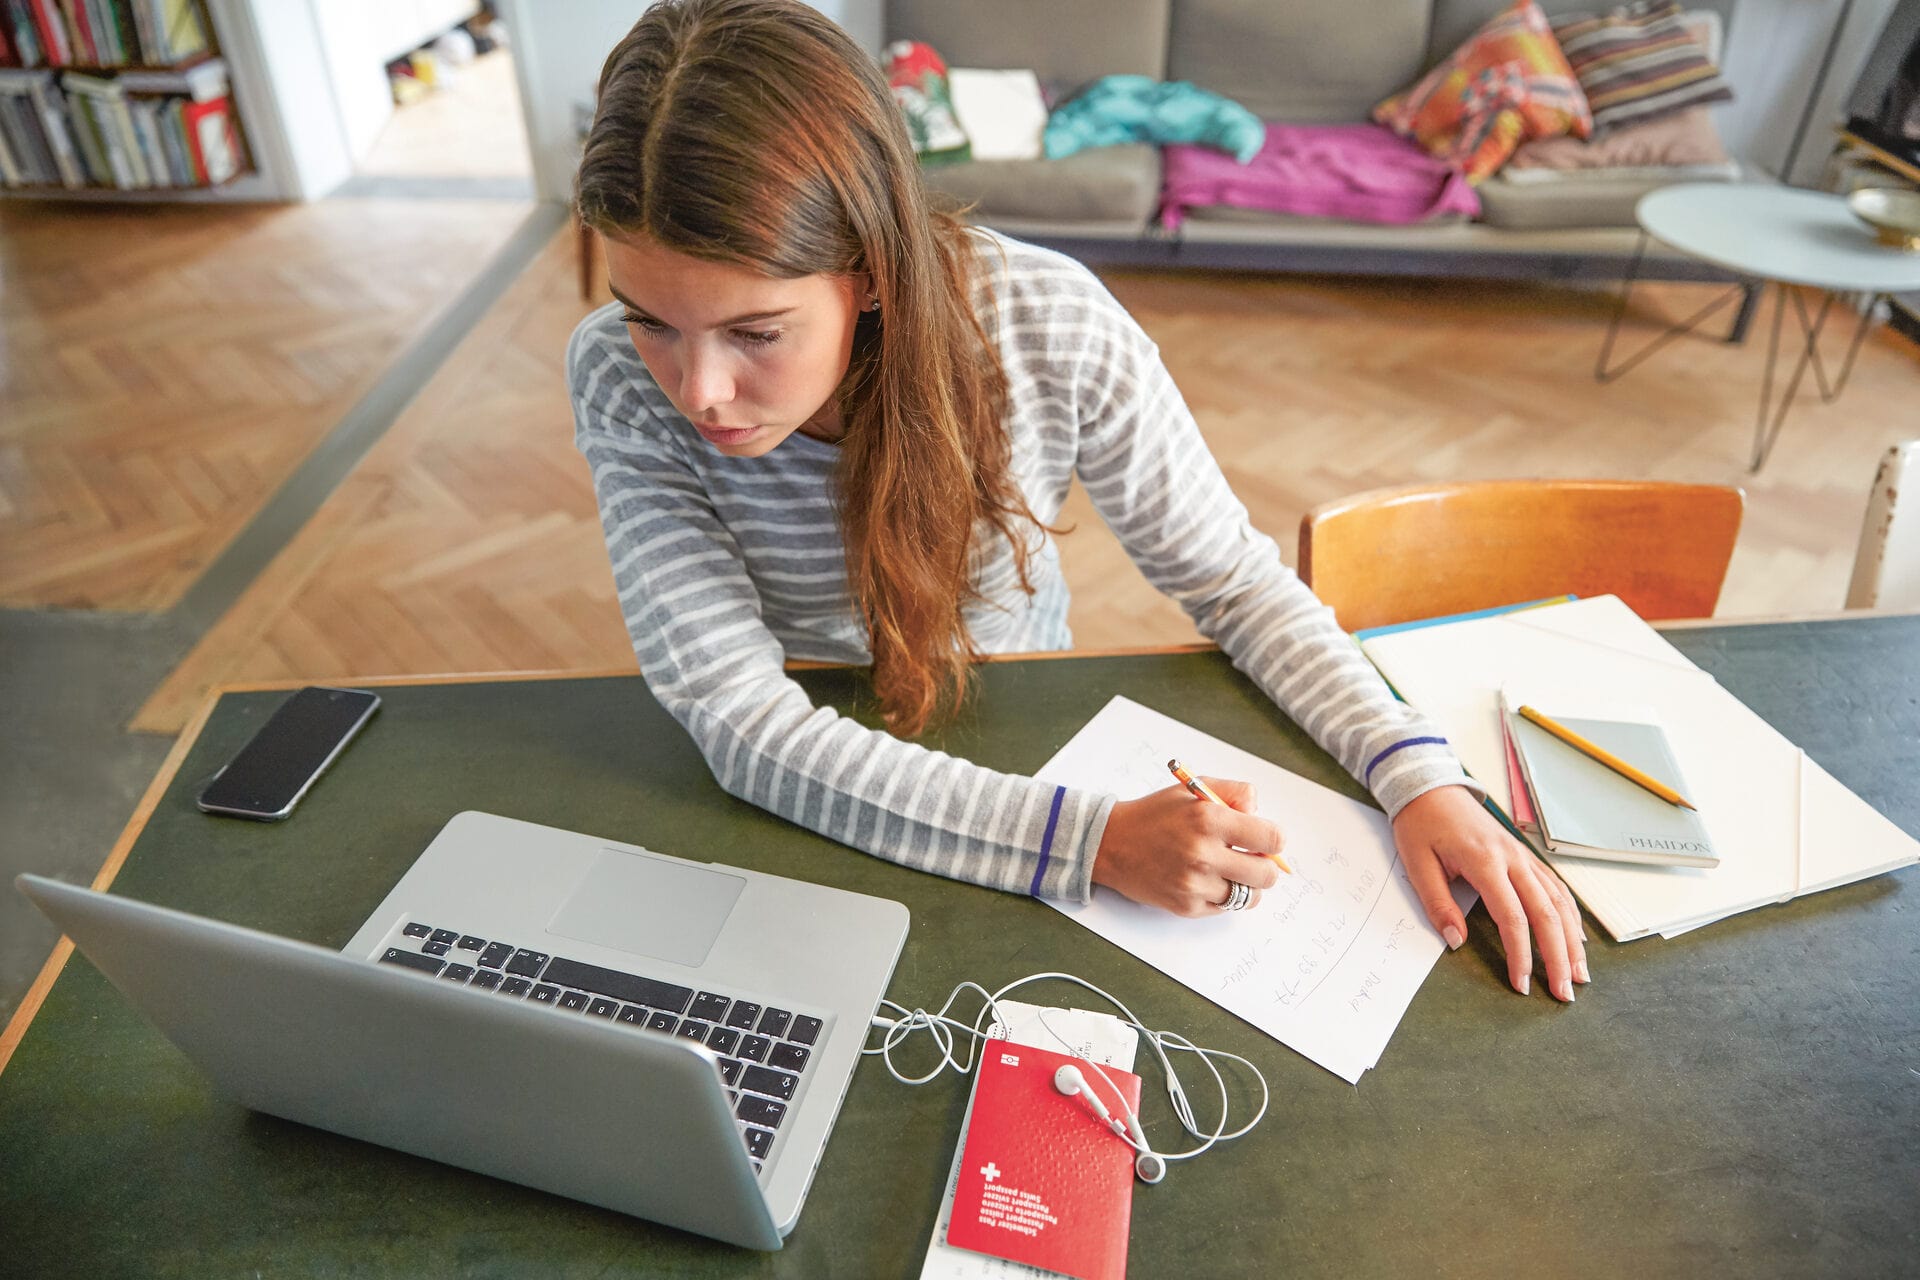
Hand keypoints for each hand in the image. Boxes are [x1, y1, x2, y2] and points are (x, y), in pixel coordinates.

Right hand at [1092, 778, 1284, 916]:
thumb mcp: (1193, 789)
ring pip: (1250, 896)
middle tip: (1250, 858)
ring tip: (1228, 871)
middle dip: (1265, 866)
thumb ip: (1234, 792)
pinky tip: (1207, 881)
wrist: (1111, 844)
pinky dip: (1223, 896)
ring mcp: (1195, 884)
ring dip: (1246, 884)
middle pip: (1266, 875)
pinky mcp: (1186, 906)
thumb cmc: (1154, 815)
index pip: (1271, 838)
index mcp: (1208, 818)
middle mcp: (1203, 853)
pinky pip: (1225, 908)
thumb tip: (1259, 813)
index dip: (1273, 839)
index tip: (1264, 840)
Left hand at [1392, 785, 1589, 1001]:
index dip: (1521, 954)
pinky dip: (1570, 914)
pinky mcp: (1524, 855)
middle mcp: (1512, 858)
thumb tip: (1457, 942)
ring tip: (1580, 974)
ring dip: (1572, 940)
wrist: (1431, 787)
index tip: (1522, 984)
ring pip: (1559, 901)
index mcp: (1485, 861)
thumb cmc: (1420, 825)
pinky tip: (1576, 937)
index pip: (1513, 917)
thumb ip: (1438, 905)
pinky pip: (1555, 887)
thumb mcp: (1417, 865)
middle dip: (1559, 956)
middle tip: (1565, 993)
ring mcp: (1523, 855)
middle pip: (1547, 913)